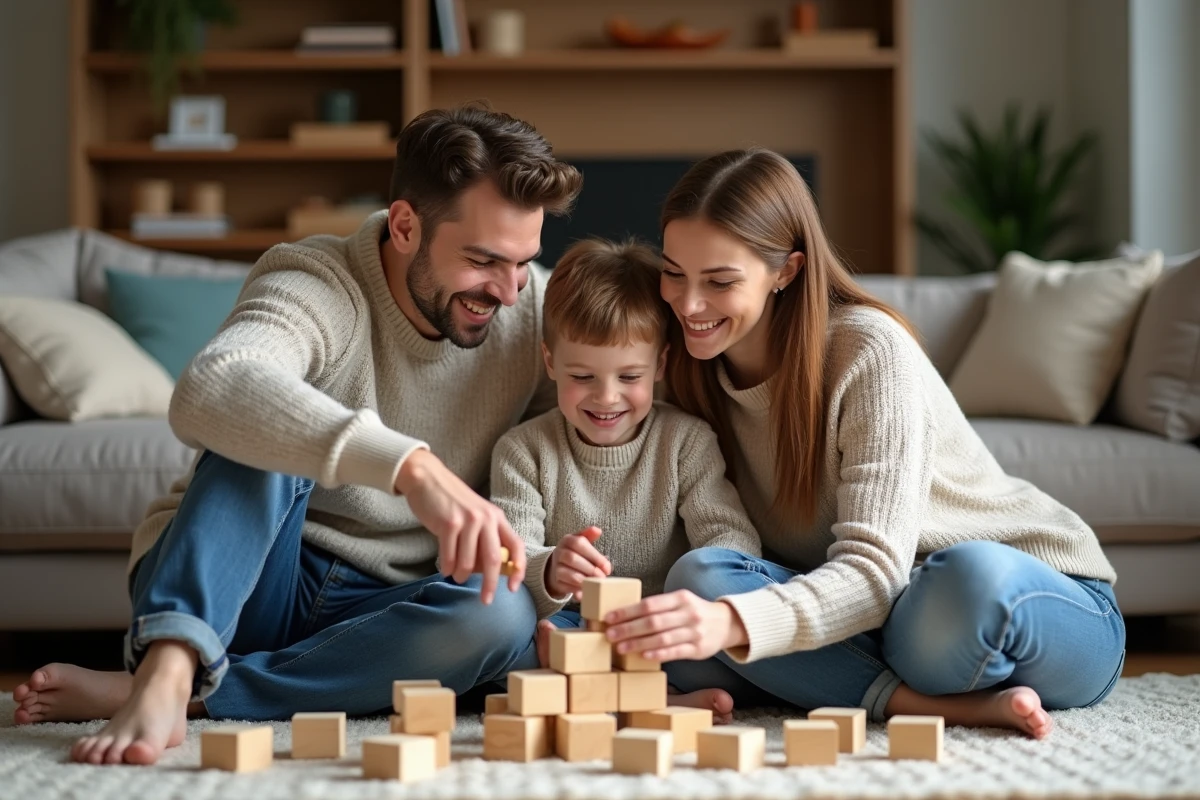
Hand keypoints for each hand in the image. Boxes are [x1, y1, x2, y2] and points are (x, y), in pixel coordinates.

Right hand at [395, 449, 525, 603]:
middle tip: (486, 600)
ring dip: (461, 575)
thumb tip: (491, 573)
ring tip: (456, 575)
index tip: (514, 588)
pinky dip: (447, 568)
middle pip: (493, 560)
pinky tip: (445, 569)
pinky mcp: (448, 524)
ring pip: (468, 562)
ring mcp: (468, 520)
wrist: (429, 479)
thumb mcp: (476, 517)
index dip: (518, 568)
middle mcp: (486, 518)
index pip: (516, 545)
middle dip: (490, 585)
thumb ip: (486, 539)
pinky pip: (449, 557)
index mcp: (497, 518)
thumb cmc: (452, 504)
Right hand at [545, 526, 610, 599]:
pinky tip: (586, 592)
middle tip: (602, 577)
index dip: (594, 556)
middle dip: (590, 569)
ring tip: (596, 584)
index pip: (579, 544)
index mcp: (567, 540)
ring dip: (584, 580)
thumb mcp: (582, 542)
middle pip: (572, 559)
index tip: (607, 566)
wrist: (559, 566)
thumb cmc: (577, 553)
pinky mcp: (556, 581)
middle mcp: (559, 552)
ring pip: (568, 574)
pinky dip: (577, 590)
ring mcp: (556, 567)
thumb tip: (598, 530)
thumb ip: (589, 536)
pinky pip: (566, 586)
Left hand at [603, 590, 748, 661]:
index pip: (649, 604)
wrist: (726, 624)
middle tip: (609, 634)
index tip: (609, 617)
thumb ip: (658, 607)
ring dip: (638, 643)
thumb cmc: (694, 612)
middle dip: (628, 628)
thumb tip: (625, 614)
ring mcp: (694, 632)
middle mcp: (688, 613)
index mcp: (680, 598)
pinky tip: (643, 656)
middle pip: (653, 621)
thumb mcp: (679, 602)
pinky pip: (675, 652)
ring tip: (620, 647)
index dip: (627, 611)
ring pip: (662, 638)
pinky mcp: (698, 649)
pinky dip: (658, 654)